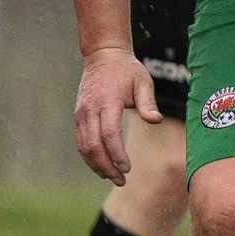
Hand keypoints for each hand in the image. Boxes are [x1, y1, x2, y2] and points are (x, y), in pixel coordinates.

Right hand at [72, 48, 160, 182]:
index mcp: (107, 101)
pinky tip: (102, 166)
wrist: (103, 56)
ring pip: (84, 147)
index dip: (117, 154)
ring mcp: (81, 113)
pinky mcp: (78, 116)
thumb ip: (148, 103)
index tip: (128, 168)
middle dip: (106, 166)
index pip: (109, 134)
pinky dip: (90, 157)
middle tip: (121, 180)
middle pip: (93, 145)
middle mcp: (90, 109)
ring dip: (96, 165)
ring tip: (112, 177)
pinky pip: (81, 142)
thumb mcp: (143, 81)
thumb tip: (155, 121)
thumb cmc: (127, 70)